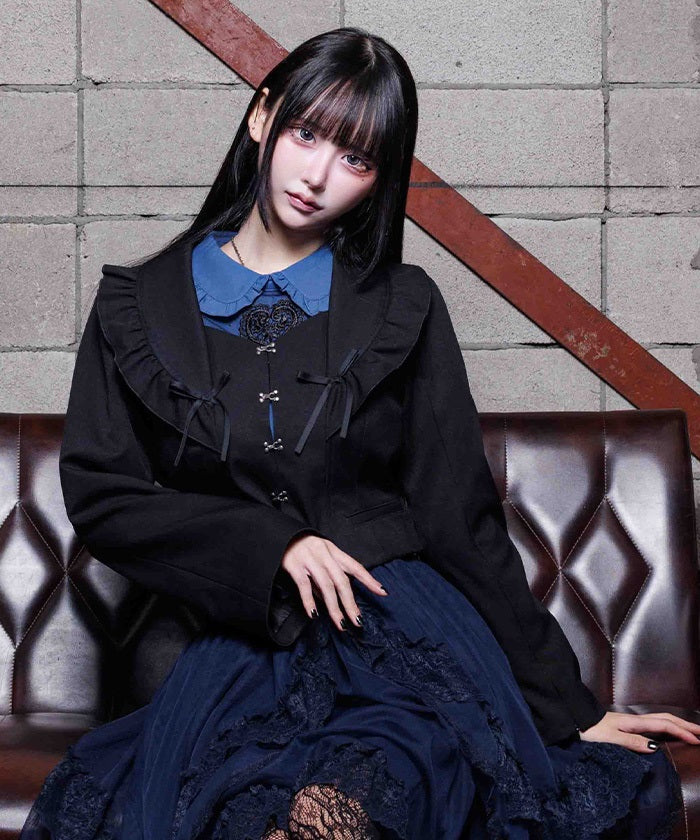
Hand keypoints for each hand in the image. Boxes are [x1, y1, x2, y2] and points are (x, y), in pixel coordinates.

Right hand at [281, 533, 387, 632]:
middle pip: (342, 581)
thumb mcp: (318, 555)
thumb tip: (331, 599)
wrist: (278, 533)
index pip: (355, 566)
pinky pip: (305, 586)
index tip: (383, 592)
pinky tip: (314, 614)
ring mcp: (310, 560)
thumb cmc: (301, 546)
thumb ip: (326, 576)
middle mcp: (324, 555)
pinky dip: (310, 601)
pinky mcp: (295, 566)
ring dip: (335, 608)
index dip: (369, 579)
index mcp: (333, 551)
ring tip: (340, 624)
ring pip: (326, 586)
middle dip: (351, 603)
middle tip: (357, 620)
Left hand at [580, 711, 699, 752]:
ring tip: (691, 731)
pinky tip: (668, 732)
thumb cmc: (590, 730)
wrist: (575, 719)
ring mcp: (632, 721)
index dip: (682, 731)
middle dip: (685, 724)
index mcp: (634, 722)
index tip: (697, 739)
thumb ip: (631, 742)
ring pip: (661, 720)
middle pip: (666, 719)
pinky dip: (667, 726)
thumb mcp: (610, 739)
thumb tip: (655, 747)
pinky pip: (654, 724)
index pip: (664, 725)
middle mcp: (635, 719)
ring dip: (678, 724)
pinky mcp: (627, 725)